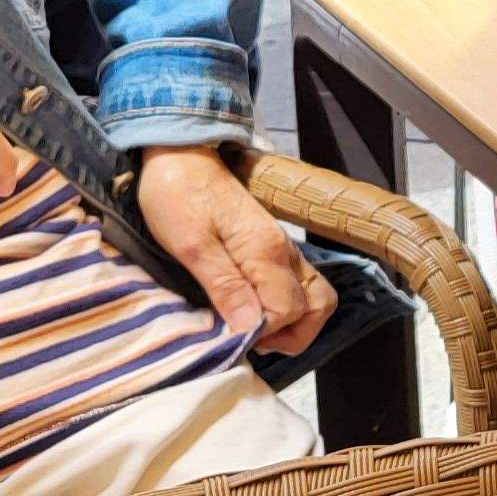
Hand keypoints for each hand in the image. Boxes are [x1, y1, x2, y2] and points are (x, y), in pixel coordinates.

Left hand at [134, 146, 335, 354]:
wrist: (181, 154)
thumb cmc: (177, 197)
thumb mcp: (191, 245)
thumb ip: (224, 286)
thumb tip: (250, 327)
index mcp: (266, 252)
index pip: (288, 311)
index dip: (263, 333)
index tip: (230, 336)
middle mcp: (284, 252)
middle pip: (318, 306)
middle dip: (292, 335)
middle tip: (251, 340)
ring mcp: (281, 248)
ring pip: (313, 295)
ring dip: (293, 322)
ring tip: (253, 329)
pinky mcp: (271, 245)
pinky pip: (296, 284)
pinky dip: (284, 306)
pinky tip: (251, 308)